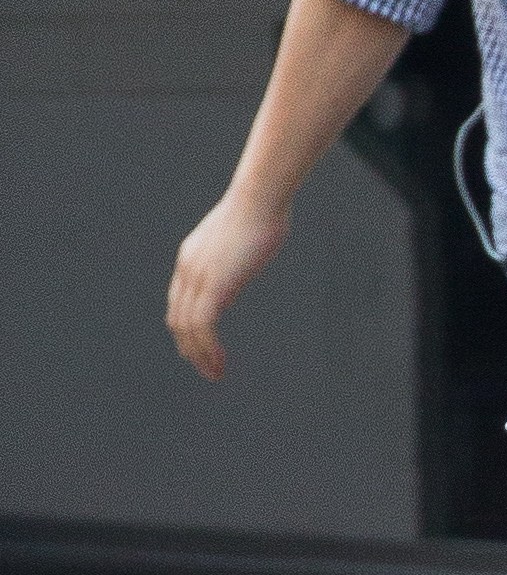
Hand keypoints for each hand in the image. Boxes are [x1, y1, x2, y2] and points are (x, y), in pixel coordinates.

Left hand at [166, 191, 289, 379]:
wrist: (259, 200)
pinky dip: (208, 349)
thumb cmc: (262, 211)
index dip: (187, 330)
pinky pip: (203, 326)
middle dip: (190, 349)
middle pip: (177, 319)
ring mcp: (197, 277)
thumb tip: (244, 259)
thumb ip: (236, 254)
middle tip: (209, 370)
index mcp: (191, 258)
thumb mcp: (242, 236)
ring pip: (187, 328)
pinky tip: (221, 362)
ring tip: (216, 374)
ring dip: (200, 356)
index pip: (179, 302)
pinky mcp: (213, 285)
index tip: (203, 349)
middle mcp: (188, 269)